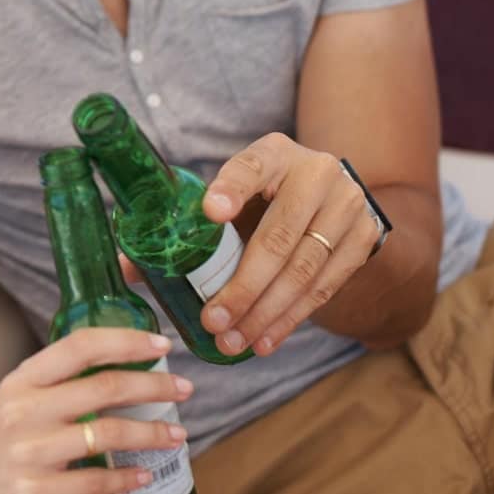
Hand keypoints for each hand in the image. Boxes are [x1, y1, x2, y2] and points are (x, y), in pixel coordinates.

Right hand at [0, 329, 192, 493]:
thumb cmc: (7, 442)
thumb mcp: (20, 401)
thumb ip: (59, 381)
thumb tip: (125, 359)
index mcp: (21, 380)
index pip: (79, 346)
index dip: (126, 340)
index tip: (163, 344)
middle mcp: (23, 411)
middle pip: (103, 387)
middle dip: (155, 386)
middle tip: (184, 389)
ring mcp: (29, 453)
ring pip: (106, 434)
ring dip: (152, 433)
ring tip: (177, 435)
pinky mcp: (36, 491)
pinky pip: (97, 482)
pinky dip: (128, 478)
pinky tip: (143, 473)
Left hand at [200, 133, 380, 356]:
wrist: (333, 193)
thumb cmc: (266, 196)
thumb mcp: (236, 193)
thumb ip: (189, 223)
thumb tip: (128, 266)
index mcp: (274, 152)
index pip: (249, 167)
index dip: (230, 189)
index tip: (210, 213)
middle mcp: (316, 173)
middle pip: (277, 237)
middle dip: (243, 286)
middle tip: (213, 320)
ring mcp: (347, 206)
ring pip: (303, 269)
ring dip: (266, 312)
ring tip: (233, 340)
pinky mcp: (365, 237)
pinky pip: (325, 287)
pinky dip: (292, 318)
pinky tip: (265, 340)